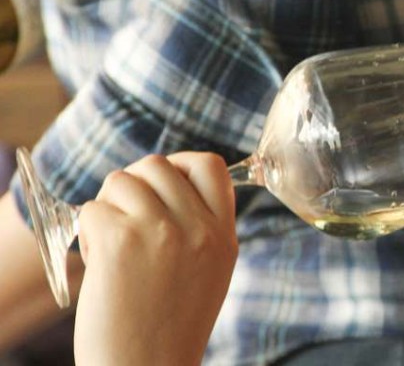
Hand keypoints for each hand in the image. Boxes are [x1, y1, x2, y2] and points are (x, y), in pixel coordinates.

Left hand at [74, 152, 237, 365]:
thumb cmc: (168, 328)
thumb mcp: (209, 273)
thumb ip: (200, 229)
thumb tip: (167, 186)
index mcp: (224, 236)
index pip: (210, 165)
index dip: (180, 165)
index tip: (162, 185)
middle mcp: (198, 229)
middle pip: (158, 165)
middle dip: (134, 185)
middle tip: (125, 219)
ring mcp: (161, 231)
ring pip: (121, 180)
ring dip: (107, 206)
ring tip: (110, 244)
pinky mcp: (120, 241)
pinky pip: (93, 209)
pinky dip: (87, 231)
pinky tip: (97, 260)